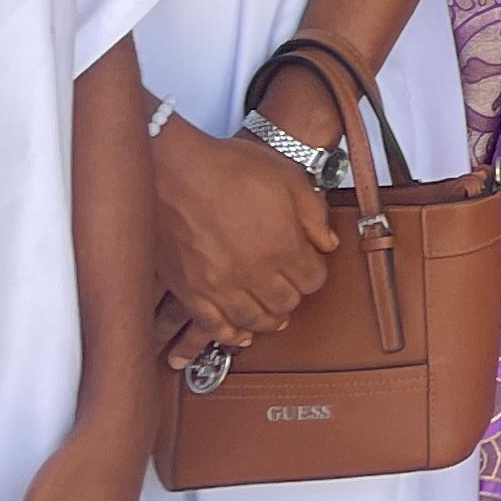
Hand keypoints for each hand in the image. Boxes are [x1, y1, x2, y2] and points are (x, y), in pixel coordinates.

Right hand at [148, 120, 336, 361]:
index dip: (314, 273)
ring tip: (272, 314)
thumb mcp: (287, 177)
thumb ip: (314, 214)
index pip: (312, 280)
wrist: (171, 170)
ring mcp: (218, 286)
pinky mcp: (188, 291)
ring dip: (267, 319)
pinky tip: (239, 333)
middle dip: (293, 296)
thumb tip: (328, 244)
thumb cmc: (228, 167)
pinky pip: (213, 326)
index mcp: (282, 246)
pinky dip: (230, 334)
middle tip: (290, 287)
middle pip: (285, 303)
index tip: (309, 265)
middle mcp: (253, 273)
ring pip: (253, 320)